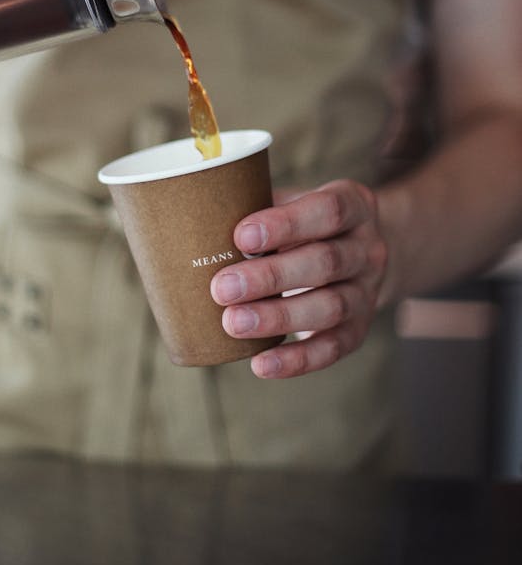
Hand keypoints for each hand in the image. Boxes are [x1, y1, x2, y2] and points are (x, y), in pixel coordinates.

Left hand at [210, 180, 387, 378]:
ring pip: (330, 307)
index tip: (241, 237)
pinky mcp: (359, 329)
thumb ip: (258, 206)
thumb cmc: (307, 223)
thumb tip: (196, 223)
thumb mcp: (295, 201)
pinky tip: (261, 363)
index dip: (285, 225)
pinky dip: (297, 360)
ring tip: (232, 323)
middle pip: (325, 263)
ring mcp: (367, 291)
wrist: (359, 253)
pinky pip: (332, 348)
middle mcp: (367, 249)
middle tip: (221, 288)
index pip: (327, 210)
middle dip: (270, 277)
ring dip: (278, 318)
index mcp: (353, 205)